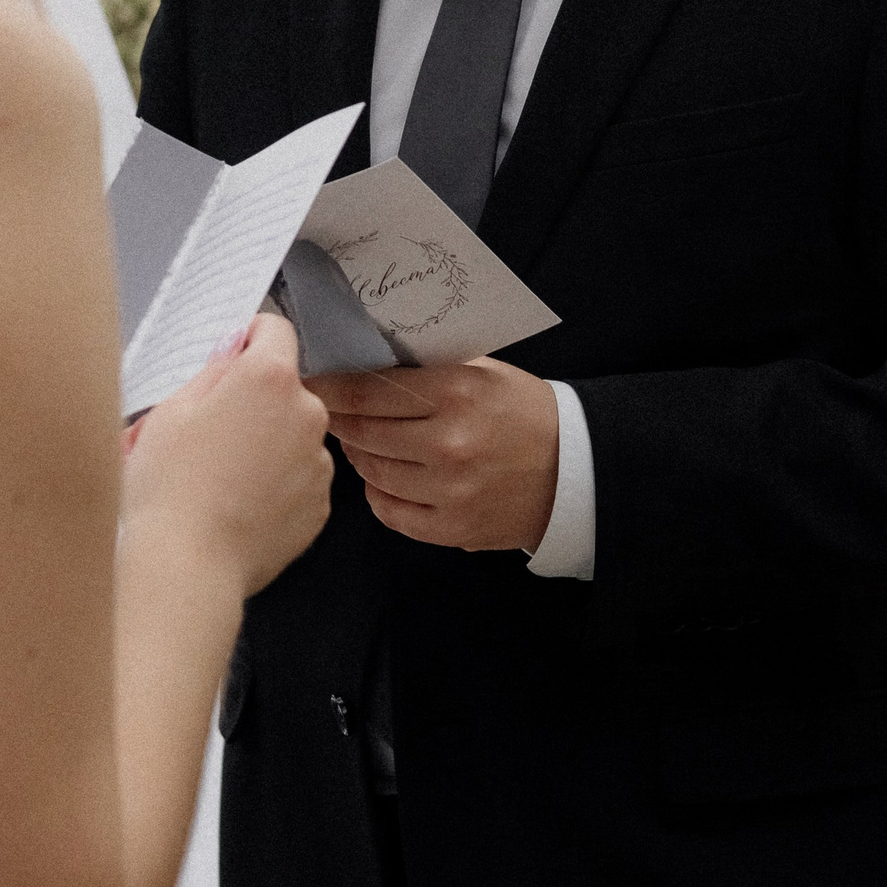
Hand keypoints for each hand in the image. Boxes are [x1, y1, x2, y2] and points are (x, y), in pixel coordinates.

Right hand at [125, 316, 334, 597]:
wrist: (188, 565)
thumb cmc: (171, 487)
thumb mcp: (171, 411)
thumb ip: (211, 372)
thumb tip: (232, 357)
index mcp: (270, 378)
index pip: (274, 329)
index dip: (248, 339)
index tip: (231, 358)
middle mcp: (307, 413)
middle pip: (285, 387)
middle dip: (255, 400)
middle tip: (211, 431)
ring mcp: (319, 462)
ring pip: (294, 435)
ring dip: (270, 443)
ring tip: (223, 477)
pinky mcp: (321, 505)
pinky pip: (300, 478)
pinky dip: (277, 484)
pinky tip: (240, 504)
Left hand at [316, 358, 559, 551]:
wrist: (576, 470)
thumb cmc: (524, 413)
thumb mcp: (482, 372)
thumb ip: (427, 368)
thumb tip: (363, 358)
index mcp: (455, 393)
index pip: (367, 390)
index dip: (330, 386)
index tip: (310, 381)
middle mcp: (448, 443)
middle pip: (362, 432)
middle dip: (338, 419)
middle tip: (326, 411)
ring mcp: (450, 490)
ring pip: (371, 472)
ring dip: (359, 454)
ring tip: (361, 441)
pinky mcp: (453, 527)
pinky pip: (390, 512)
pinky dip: (378, 494)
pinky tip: (383, 478)